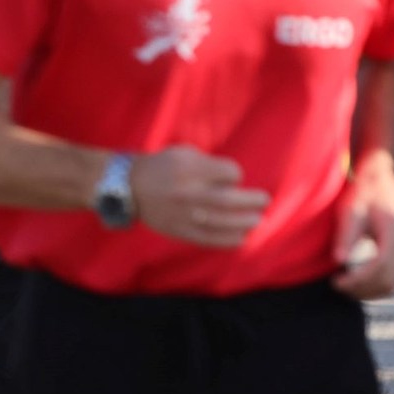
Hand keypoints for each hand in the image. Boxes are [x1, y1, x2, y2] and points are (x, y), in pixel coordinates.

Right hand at [130, 146, 269, 247]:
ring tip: (257, 220)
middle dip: (253, 200)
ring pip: (224, 221)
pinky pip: (209, 239)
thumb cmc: (163, 167)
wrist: (129, 187)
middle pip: (231, 199)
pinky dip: (229, 239)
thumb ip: (210, 164)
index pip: (229, 173)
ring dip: (247, 222)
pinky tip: (241, 237)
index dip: (235, 174)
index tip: (231, 177)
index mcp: (188, 169)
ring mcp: (183, 214)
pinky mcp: (179, 231)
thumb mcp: (184, 153)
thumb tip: (237, 183)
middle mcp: (186, 192)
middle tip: (264, 200)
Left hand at [332, 163, 393, 299]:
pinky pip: (392, 283)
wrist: (380, 187)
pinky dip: (374, 289)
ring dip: (367, 293)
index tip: (336, 281)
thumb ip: (346, 236)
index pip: (380, 266)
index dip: (358, 279)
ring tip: (343, 286)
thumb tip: (338, 261)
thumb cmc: (362, 197)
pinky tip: (354, 285)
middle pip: (387, 280)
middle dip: (360, 288)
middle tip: (335, 285)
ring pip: (391, 286)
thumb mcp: (350, 212)